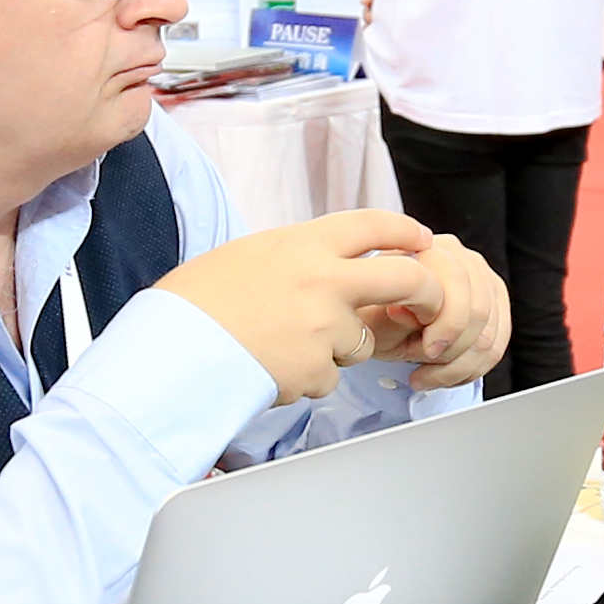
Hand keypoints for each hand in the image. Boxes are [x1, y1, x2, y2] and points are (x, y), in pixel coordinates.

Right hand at [163, 209, 446, 399]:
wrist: (170, 350)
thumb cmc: (196, 301)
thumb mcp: (249, 254)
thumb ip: (297, 257)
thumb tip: (325, 262)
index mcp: (303, 243)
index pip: (373, 224)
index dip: (404, 230)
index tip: (421, 239)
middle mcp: (324, 280)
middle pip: (405, 280)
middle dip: (428, 293)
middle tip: (432, 304)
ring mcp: (324, 328)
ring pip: (361, 342)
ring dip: (338, 349)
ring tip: (283, 345)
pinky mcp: (316, 371)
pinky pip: (328, 378)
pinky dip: (306, 378)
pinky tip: (269, 367)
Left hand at [387, 232, 509, 386]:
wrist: (381, 318)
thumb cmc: (375, 316)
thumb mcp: (373, 320)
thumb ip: (392, 315)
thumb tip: (404, 311)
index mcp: (428, 250)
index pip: (457, 285)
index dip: (445, 327)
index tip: (424, 350)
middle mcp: (460, 257)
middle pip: (479, 313)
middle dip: (450, 350)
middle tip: (421, 361)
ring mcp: (482, 278)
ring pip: (489, 337)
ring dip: (458, 366)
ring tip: (428, 373)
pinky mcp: (494, 302)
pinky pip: (496, 345)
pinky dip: (471, 368)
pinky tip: (445, 372)